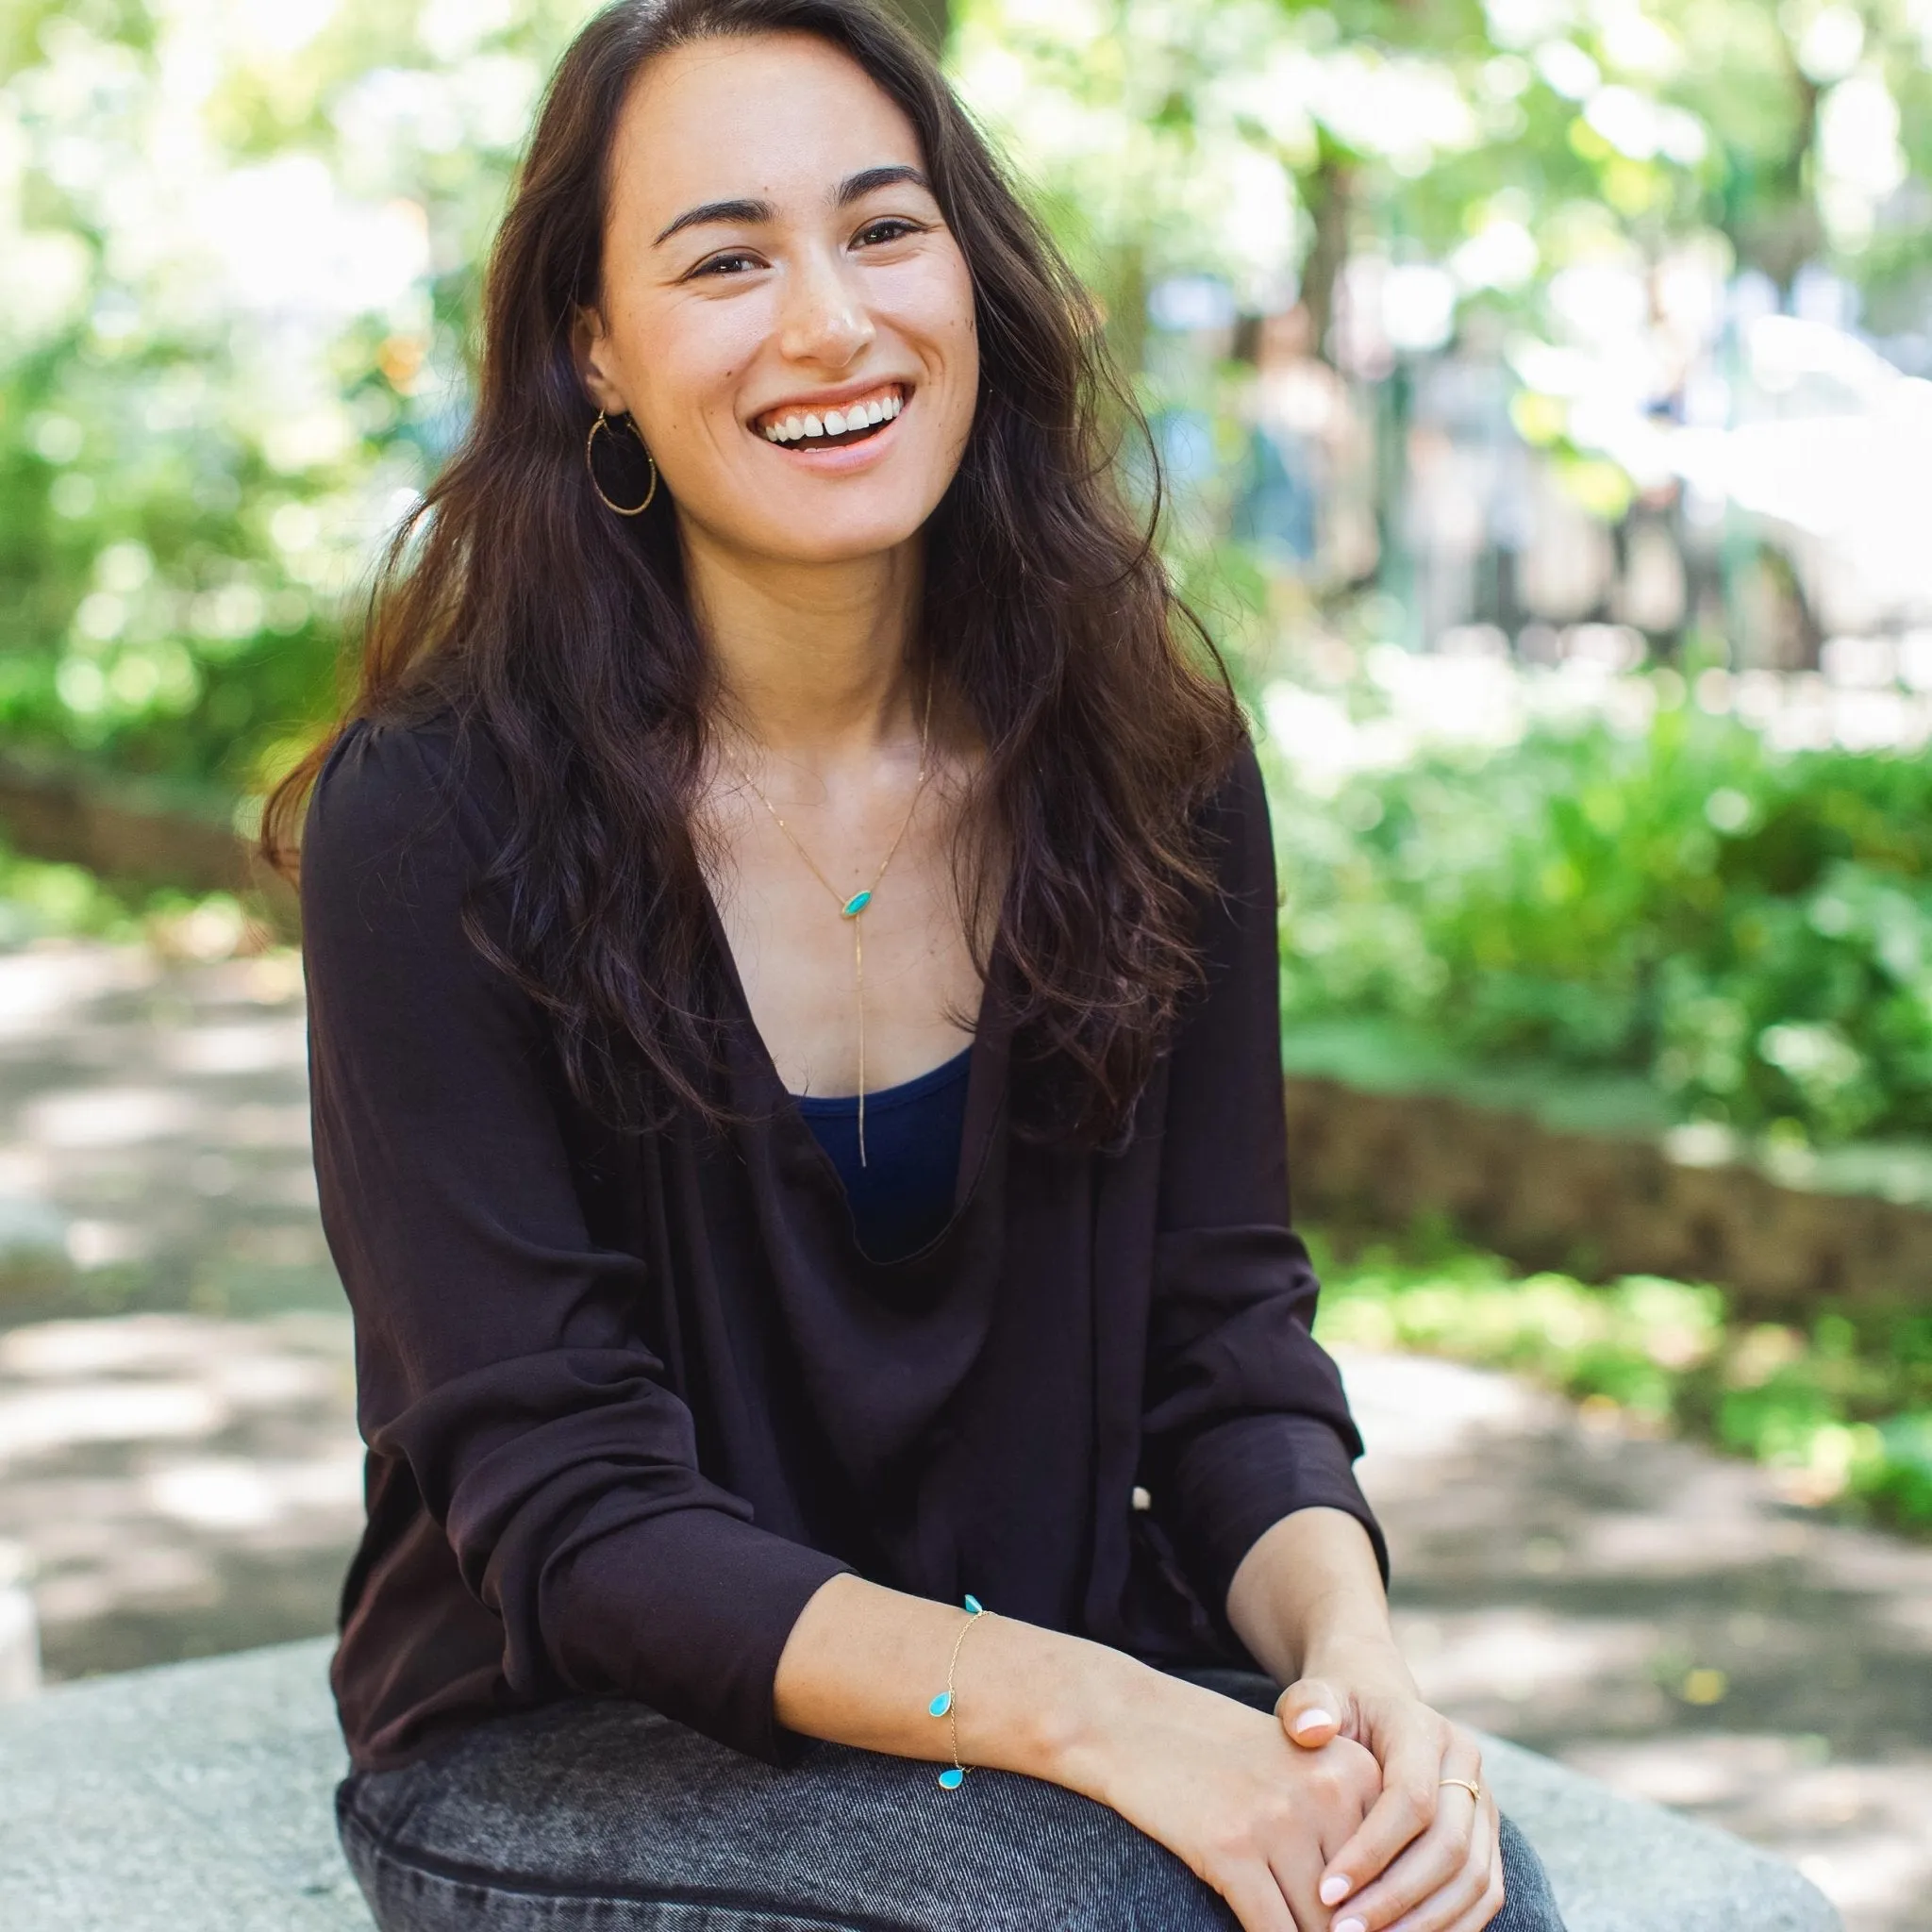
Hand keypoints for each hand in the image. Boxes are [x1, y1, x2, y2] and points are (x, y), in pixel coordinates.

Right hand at [1079, 1665, 1382, 1931]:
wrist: (1131, 1721)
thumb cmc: (1216, 1758)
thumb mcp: (1294, 1774)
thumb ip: (1340, 1836)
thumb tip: (1358, 1923)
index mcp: (1356, 1771)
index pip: (1390, 1873)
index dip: (1378, 1919)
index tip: (1366, 1929)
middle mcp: (1326, 1792)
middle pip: (1358, 1907)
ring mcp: (1278, 1819)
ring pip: (1319, 1928)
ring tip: (1289, 1930)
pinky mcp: (1230, 1848)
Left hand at [1273, 1650, 1502, 1931]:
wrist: (1376, 1705)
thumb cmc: (1337, 1709)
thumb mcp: (1316, 1696)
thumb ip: (1308, 1706)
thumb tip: (1311, 1729)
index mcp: (1426, 1730)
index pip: (1411, 1799)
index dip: (1372, 1850)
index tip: (1325, 1889)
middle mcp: (1467, 1767)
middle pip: (1449, 1847)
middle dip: (1396, 1898)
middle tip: (1342, 1930)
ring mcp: (1484, 1806)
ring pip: (1475, 1880)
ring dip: (1424, 1924)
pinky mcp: (1488, 1839)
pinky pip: (1484, 1895)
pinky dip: (1448, 1927)